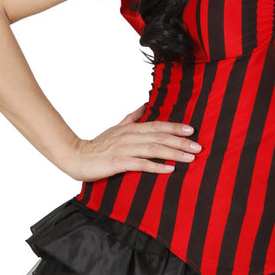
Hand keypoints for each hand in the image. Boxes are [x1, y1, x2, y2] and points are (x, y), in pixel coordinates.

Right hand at [64, 104, 201, 180]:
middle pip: (160, 136)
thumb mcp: (117, 127)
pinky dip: (157, 166)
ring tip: (190, 158)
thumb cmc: (98, 144)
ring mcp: (125, 149)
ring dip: (174, 153)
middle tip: (198, 146)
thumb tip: (144, 105)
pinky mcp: (119, 162)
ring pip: (154, 149)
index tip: (191, 130)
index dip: (175, 127)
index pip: (158, 125)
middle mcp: (131, 136)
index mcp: (132, 128)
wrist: (77, 156)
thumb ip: (132, 117)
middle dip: (181, 141)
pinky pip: (141, 164)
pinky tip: (170, 169)